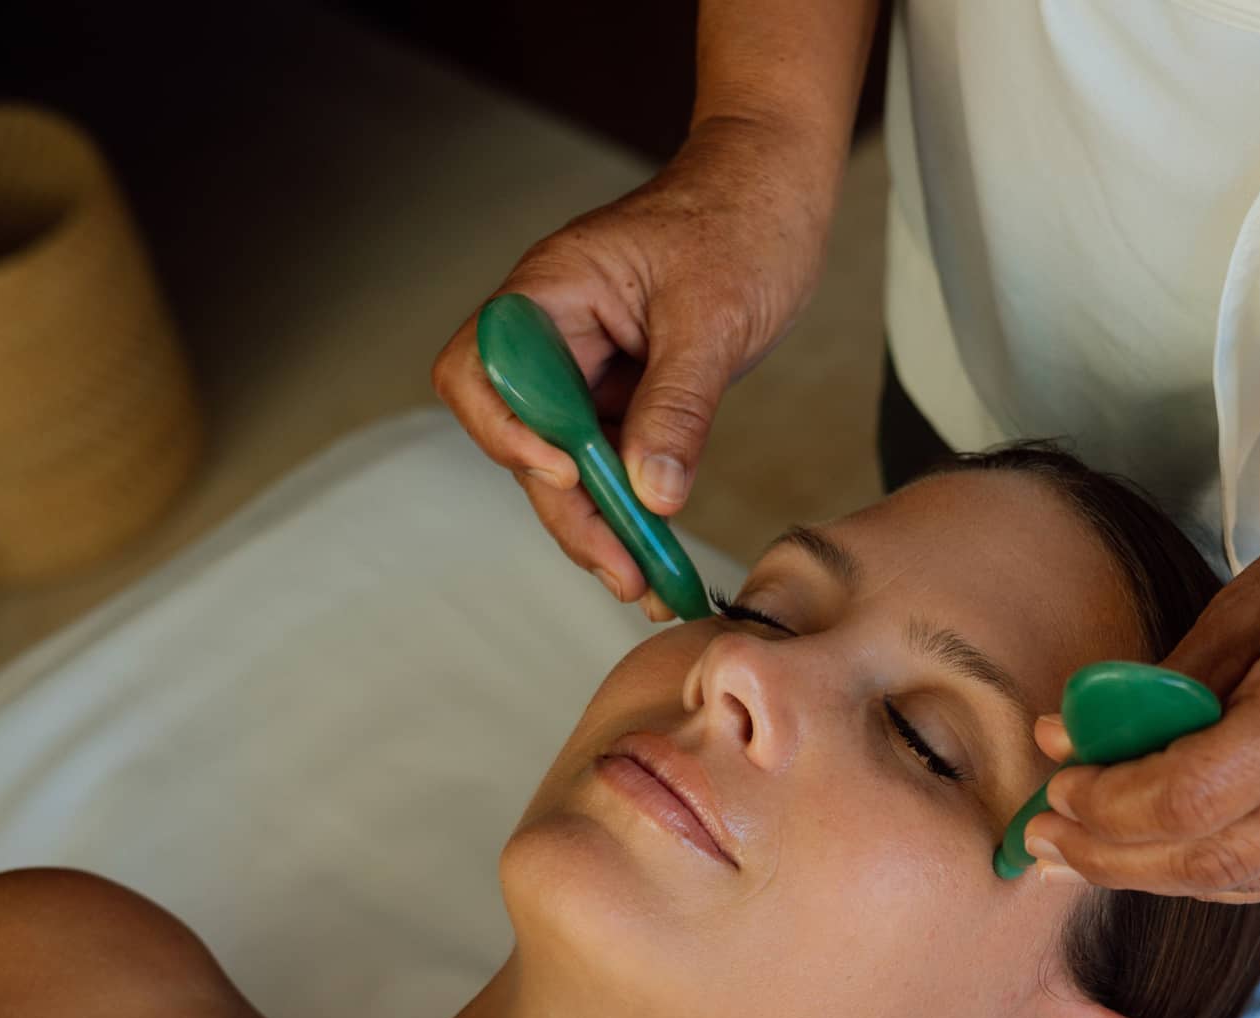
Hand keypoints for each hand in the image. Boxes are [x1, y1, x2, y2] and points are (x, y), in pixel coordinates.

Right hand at [432, 116, 832, 618]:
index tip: (571, 471)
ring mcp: (585, 369)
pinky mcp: (621, 397)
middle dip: (570, 510)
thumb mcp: (714, 315)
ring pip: (566, 465)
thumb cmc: (742, 218)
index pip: (483, 371)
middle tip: (624, 570)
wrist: (776, 192)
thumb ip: (679, 406)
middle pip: (524, 439)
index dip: (510, 431)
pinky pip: (610, 464)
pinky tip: (657, 555)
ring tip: (647, 584)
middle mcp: (555, 334)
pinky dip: (630, 512)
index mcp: (552, 291)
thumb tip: (652, 493)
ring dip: (599, 527)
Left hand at [1024, 436, 1259, 901]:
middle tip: (1045, 842)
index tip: (1055, 791)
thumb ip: (1152, 692)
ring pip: (1251, 883)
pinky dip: (1216, 868)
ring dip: (1158, 873)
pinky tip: (1164, 847)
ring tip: (1089, 848)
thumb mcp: (1240, 609)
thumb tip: (1065, 747)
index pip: (1190, 796)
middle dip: (1114, 859)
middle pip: (1216, 859)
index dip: (1106, 807)